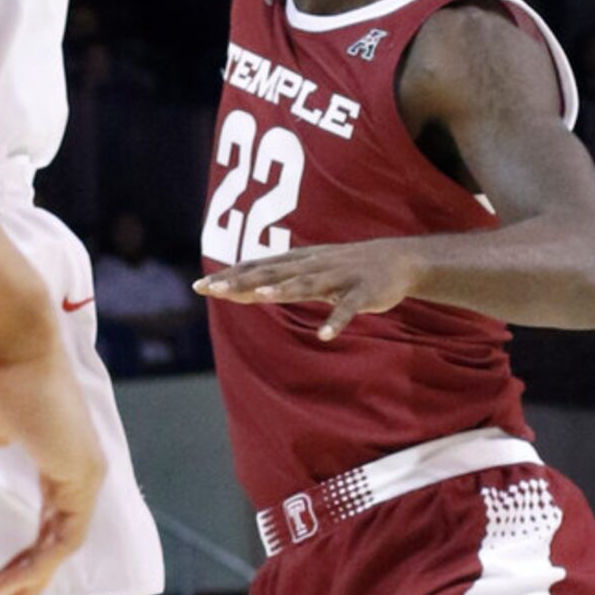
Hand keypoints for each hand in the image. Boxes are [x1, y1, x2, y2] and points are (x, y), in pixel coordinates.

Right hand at [0, 320, 105, 594]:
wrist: (6, 329)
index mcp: (58, 456)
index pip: (47, 522)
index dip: (21, 560)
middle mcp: (78, 466)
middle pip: (56, 542)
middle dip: (26, 584)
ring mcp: (83, 469)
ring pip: (60, 545)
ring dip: (26, 580)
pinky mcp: (81, 470)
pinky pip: (65, 536)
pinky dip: (38, 564)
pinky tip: (9, 583)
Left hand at [195, 238, 423, 341]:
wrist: (395, 259)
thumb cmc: (343, 267)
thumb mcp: (308, 270)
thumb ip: (278, 278)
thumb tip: (243, 288)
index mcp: (296, 261)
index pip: (255, 267)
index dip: (228, 276)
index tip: (199, 287)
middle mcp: (312, 265)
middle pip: (272, 273)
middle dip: (243, 281)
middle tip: (215, 289)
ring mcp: (337, 277)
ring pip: (307, 283)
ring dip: (285, 289)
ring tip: (261, 296)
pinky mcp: (362, 292)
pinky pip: (348, 308)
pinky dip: (337, 320)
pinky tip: (325, 335)